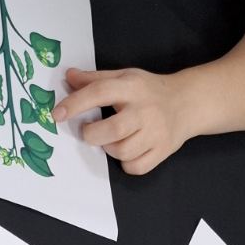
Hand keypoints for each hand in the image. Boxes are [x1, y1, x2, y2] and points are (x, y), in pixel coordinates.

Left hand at [53, 66, 189, 174]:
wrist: (187, 103)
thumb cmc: (149, 90)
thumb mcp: (124, 77)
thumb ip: (95, 79)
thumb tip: (68, 77)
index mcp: (132, 87)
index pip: (99, 92)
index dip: (75, 104)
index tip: (57, 114)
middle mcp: (145, 110)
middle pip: (112, 129)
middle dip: (92, 134)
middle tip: (89, 131)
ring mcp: (156, 132)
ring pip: (123, 151)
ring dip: (110, 149)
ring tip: (113, 140)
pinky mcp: (163, 151)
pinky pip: (136, 167)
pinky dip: (126, 163)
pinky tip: (128, 151)